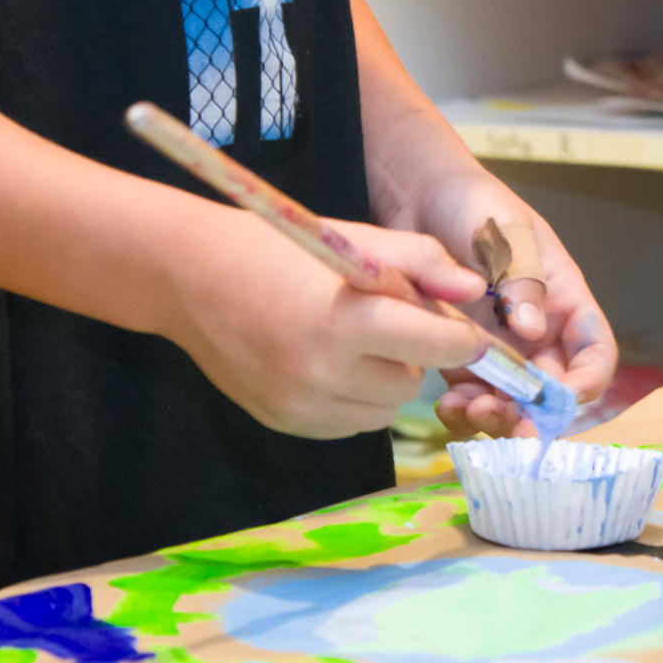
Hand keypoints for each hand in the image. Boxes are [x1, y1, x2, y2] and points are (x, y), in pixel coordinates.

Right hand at [159, 206, 490, 437]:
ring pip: (385, 410)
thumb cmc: (278, 247)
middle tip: (389, 320)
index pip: (440, 347)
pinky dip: (355, 398)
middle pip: (413, 383)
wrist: (188, 275)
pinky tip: (330, 361)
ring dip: (386, 379)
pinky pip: (349, 423)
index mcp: (347, 319)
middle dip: (415, 354)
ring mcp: (301, 404)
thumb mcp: (355, 239)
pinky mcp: (285, 422)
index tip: (458, 326)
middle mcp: (324, 372)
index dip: (458, 337)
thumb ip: (422, 263)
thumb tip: (474, 293)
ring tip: (356, 340)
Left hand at [434, 202, 617, 440]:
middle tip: (499, 416)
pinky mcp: (461, 355)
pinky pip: (472, 395)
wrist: (418, 196)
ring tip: (466, 409)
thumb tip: (532, 331)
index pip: (593, 352)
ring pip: (511, 401)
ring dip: (495, 416)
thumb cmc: (474, 203)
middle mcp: (538, 331)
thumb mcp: (505, 233)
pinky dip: (463, 409)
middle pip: (551, 390)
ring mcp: (499, 347)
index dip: (587, 381)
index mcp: (563, 300)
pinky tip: (447, 405)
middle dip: (531, 412)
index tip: (561, 398)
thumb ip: (521, 281)